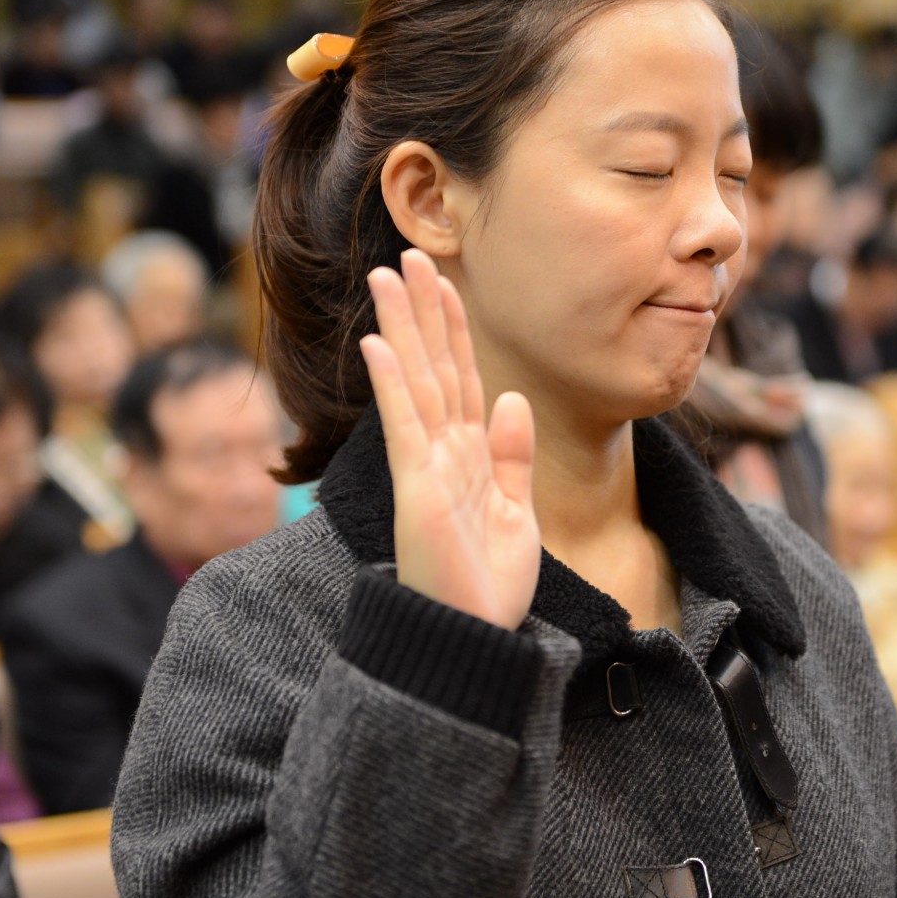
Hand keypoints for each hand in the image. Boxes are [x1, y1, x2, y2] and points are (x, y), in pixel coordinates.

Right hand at [360, 250, 540, 630]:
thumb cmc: (488, 588)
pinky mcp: (417, 491)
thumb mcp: (516, 513)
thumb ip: (511, 456)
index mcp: (467, 456)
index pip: (460, 377)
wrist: (476, 642)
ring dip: (401, 328)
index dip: (452, 328)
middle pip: (432, 366)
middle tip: (405, 255)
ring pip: (415, 382)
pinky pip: (406, 428)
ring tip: (387, 276)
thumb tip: (512, 398)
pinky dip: (394, 385)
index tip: (444, 281)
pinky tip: (380, 345)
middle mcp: (441, 453)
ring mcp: (425, 468)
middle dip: (420, 311)